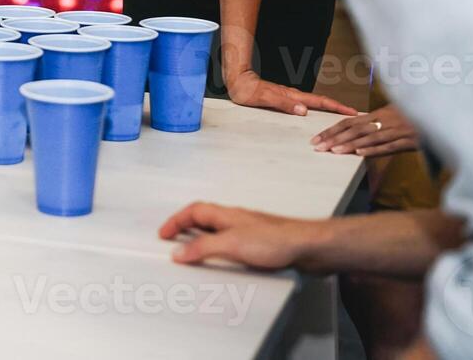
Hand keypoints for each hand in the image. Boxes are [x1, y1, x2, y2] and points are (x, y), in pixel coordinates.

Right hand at [159, 201, 316, 269]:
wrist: (309, 247)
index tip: (163, 234)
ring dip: (203, 238)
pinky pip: (231, 243)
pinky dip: (220, 249)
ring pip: (217, 231)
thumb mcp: (231, 244)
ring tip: (194, 252)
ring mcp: (248, 231)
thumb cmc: (277, 240)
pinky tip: (225, 260)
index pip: (192, 212)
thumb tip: (179, 252)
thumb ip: (203, 247)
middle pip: (203, 219)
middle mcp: (235, 220)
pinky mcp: (260, 244)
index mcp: (225, 215)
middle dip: (186, 227)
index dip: (175, 221)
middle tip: (173, 239)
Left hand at [226, 70, 354, 116]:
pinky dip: (316, 109)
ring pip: (314, 103)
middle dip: (338, 108)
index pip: (319, 102)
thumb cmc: (247, 90)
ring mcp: (290, 96)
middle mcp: (293, 95)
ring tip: (342, 117)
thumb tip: (303, 111)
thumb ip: (283, 104)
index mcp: (292, 96)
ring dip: (329, 109)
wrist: (237, 81)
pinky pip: (305, 104)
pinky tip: (316, 114)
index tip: (352, 112)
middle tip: (355, 116)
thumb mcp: (264, 98)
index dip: (336, 107)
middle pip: (321, 102)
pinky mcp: (284, 98)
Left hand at [311, 104, 418, 156]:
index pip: (348, 122)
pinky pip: (389, 145)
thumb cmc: (414, 116)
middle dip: (334, 138)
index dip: (332, 130)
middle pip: (354, 130)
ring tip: (334, 150)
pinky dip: (374, 149)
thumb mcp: (393, 116)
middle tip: (318, 147)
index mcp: (378, 114)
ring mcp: (397, 130)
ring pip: (369, 138)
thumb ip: (375, 122)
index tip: (317, 138)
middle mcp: (384, 121)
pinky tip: (361, 154)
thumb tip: (357, 127)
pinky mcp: (410, 140)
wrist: (441, 114)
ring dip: (350, 144)